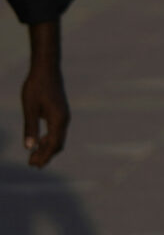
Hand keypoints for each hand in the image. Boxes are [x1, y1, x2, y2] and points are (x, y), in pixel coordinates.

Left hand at [22, 22, 65, 167]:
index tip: (33, 165)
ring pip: (58, 138)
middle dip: (46, 155)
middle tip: (32, 164)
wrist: (46, 69)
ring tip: (34, 155)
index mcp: (58, 119)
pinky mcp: (60, 112)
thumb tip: (29, 148)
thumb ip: (30, 128)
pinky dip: (49, 139)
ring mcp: (64, 115)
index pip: (53, 144)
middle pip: (58, 144)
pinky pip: (57, 131)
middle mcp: (64, 119)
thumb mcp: (29, 108)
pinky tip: (38, 141)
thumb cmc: (36, 87)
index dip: (44, 156)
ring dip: (47, 148)